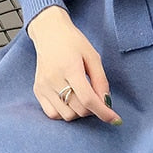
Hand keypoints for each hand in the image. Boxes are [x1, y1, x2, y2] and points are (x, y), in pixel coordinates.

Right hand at [27, 6, 122, 125]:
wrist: (49, 32)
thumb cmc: (73, 42)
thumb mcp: (93, 56)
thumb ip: (100, 80)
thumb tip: (106, 103)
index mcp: (70, 68)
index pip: (88, 99)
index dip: (103, 112)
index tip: (115, 119)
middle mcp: (54, 79)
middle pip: (79, 109)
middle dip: (93, 109)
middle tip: (96, 98)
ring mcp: (43, 86)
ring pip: (66, 115)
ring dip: (79, 112)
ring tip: (82, 97)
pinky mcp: (37, 90)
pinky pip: (52, 114)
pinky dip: (64, 113)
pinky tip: (69, 101)